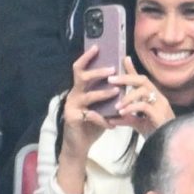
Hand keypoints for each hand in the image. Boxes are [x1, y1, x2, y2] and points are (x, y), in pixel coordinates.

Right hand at [56, 46, 119, 193]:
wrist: (78, 146)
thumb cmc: (91, 125)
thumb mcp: (100, 107)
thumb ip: (107, 95)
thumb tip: (122, 81)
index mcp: (79, 90)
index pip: (79, 69)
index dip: (87, 57)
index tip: (97, 47)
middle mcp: (73, 95)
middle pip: (81, 77)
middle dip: (97, 72)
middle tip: (112, 69)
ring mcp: (71, 107)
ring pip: (88, 96)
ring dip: (103, 93)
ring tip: (116, 92)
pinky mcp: (72, 119)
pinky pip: (89, 116)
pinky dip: (102, 119)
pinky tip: (112, 123)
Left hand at [109, 56, 175, 136]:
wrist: (168, 145)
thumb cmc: (156, 133)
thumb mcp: (138, 124)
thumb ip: (126, 118)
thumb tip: (110, 118)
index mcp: (154, 97)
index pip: (142, 80)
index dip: (133, 70)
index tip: (124, 59)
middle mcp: (158, 97)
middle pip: (142, 80)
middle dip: (126, 78)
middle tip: (111, 79)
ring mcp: (160, 105)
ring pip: (143, 91)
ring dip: (127, 96)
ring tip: (116, 105)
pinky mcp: (160, 114)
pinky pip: (144, 106)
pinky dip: (131, 108)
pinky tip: (122, 113)